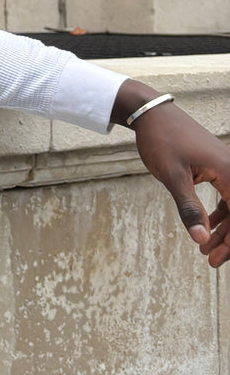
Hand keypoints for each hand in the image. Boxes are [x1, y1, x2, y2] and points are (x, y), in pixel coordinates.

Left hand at [114, 80, 229, 267]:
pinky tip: (207, 226)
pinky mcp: (217, 166)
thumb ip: (189, 208)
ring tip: (205, 248)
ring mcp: (226, 167)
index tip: (216, 260)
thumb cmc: (161, 140)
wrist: (152, 113)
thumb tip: (202, 239)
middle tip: (210, 261)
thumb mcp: (172, 176)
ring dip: (223, 229)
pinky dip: (219, 213)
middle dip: (229, 240)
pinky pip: (227, 195)